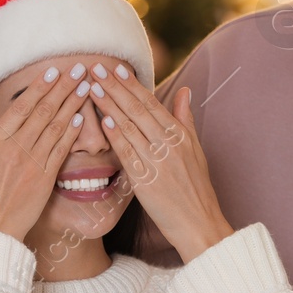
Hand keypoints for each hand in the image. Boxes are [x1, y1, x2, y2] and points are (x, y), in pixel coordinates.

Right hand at [0, 64, 87, 241]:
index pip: (21, 106)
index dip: (40, 87)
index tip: (54, 70)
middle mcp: (14, 148)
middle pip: (43, 111)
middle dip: (63, 88)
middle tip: (79, 69)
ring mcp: (31, 163)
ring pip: (55, 127)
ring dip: (72, 105)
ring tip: (86, 87)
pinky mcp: (45, 179)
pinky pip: (60, 151)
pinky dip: (71, 134)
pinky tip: (81, 119)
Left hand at [86, 65, 231, 262]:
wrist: (200, 224)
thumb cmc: (197, 189)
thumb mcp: (196, 150)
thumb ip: (185, 119)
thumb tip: (184, 90)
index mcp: (180, 135)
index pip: (152, 102)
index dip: (132, 84)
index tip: (115, 68)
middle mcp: (169, 144)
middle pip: (137, 109)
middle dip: (114, 87)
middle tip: (96, 68)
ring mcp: (158, 161)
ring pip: (130, 126)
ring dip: (109, 105)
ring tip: (91, 87)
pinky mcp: (146, 181)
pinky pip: (128, 153)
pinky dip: (116, 136)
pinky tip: (103, 121)